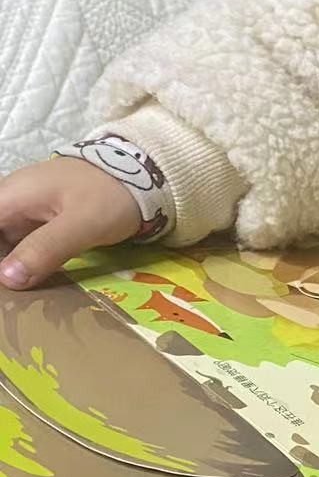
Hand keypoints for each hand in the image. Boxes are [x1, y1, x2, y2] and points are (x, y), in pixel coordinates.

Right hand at [0, 159, 142, 289]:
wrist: (145, 174)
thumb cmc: (112, 194)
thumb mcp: (82, 224)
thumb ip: (45, 249)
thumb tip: (6, 279)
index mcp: (10, 197)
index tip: (1, 285)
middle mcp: (10, 204)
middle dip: (0, 267)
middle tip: (8, 302)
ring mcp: (25, 214)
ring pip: (2, 247)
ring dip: (7, 269)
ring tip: (12, 301)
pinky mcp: (41, 224)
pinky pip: (18, 248)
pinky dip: (19, 266)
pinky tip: (26, 288)